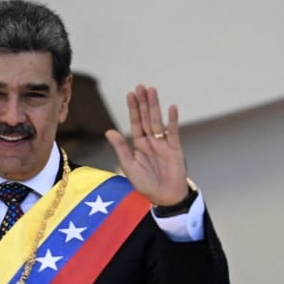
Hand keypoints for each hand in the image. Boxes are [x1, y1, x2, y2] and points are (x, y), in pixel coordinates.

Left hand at [104, 85, 188, 205]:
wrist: (164, 197)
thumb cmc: (146, 184)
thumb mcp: (129, 166)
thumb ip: (121, 148)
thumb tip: (109, 131)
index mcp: (139, 145)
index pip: (136, 123)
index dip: (133, 108)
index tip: (131, 93)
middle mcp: (151, 141)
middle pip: (147, 118)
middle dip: (143, 102)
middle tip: (141, 86)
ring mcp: (164, 144)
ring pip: (158, 121)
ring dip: (155, 106)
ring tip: (152, 90)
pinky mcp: (175, 149)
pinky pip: (173, 132)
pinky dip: (172, 120)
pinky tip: (171, 108)